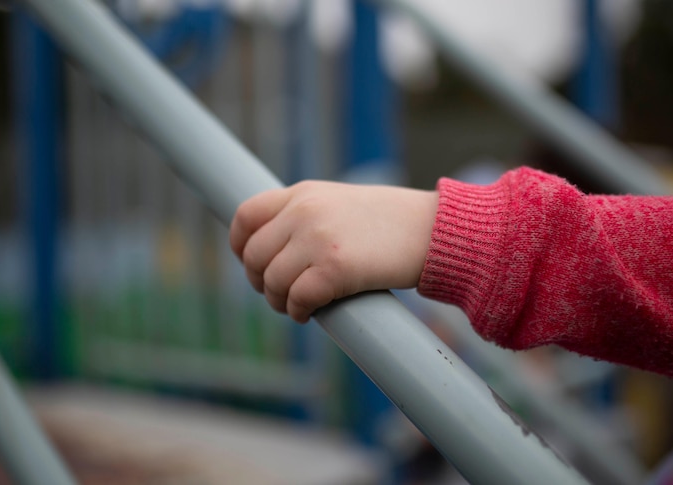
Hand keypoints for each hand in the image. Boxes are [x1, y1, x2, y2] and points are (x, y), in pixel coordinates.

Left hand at [230, 181, 438, 322]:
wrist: (433, 230)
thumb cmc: (391, 222)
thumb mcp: (340, 202)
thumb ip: (305, 215)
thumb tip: (273, 249)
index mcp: (303, 193)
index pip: (246, 215)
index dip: (239, 245)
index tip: (250, 263)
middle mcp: (304, 212)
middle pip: (254, 255)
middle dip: (260, 282)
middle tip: (279, 293)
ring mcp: (318, 239)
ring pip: (272, 281)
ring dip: (280, 302)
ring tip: (297, 306)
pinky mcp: (335, 269)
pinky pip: (297, 299)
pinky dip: (299, 312)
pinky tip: (310, 314)